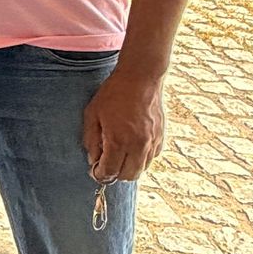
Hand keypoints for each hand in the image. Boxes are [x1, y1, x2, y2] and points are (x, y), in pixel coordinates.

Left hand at [81, 69, 164, 183]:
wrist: (140, 77)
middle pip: (127, 176)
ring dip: (129, 167)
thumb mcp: (92, 114)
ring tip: (119, 154)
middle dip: (114, 174)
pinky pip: (151, 158)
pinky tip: (132, 145)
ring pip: (142, 169)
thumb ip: (91, 140)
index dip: (99, 174)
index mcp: (119, 141)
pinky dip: (141, 158)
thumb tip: (94, 160)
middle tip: (106, 163)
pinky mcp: (161, 137)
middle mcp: (138, 145)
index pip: (109, 172)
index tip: (94, 169)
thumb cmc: (113, 94)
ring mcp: (152, 142)